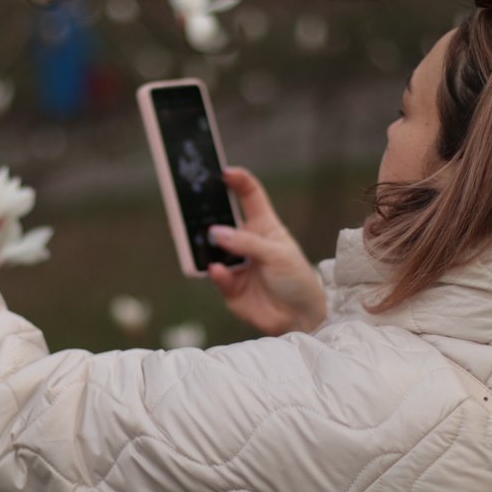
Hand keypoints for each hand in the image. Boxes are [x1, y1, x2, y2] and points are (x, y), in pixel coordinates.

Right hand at [207, 167, 326, 334]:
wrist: (300, 319)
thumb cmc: (297, 280)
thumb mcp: (279, 255)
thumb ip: (248, 243)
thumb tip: (216, 232)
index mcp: (264, 226)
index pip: (249, 196)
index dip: (238, 181)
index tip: (224, 172)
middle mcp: (246, 242)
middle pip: (223, 219)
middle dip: (207, 210)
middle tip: (191, 202)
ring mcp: (236, 263)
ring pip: (213, 248)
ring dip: (205, 242)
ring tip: (202, 236)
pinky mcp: (229, 286)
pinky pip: (216, 275)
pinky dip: (215, 272)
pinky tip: (217, 269)